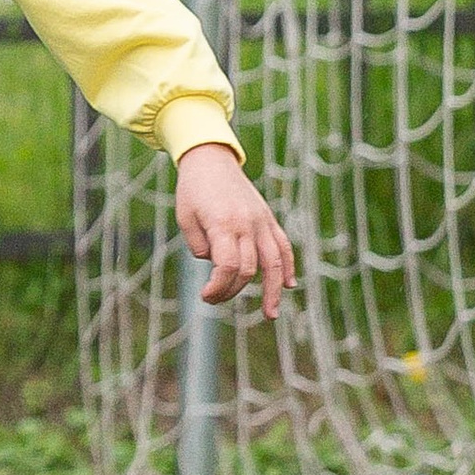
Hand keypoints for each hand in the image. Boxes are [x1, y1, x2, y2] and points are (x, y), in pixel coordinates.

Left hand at [175, 145, 296, 315]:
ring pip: (274, 261)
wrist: (211, 160)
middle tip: (213, 299)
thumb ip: (199, 245)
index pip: (229, 266)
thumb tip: (216, 264)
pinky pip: (283, 245)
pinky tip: (289, 284)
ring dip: (273, 290)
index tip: (205, 295)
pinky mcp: (268, 219)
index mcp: (223, 224)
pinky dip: (288, 266)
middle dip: (232, 290)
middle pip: (249, 269)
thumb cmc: (193, 190)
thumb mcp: (185, 217)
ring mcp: (261, 222)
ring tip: (271, 314)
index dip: (219, 288)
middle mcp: (247, 224)